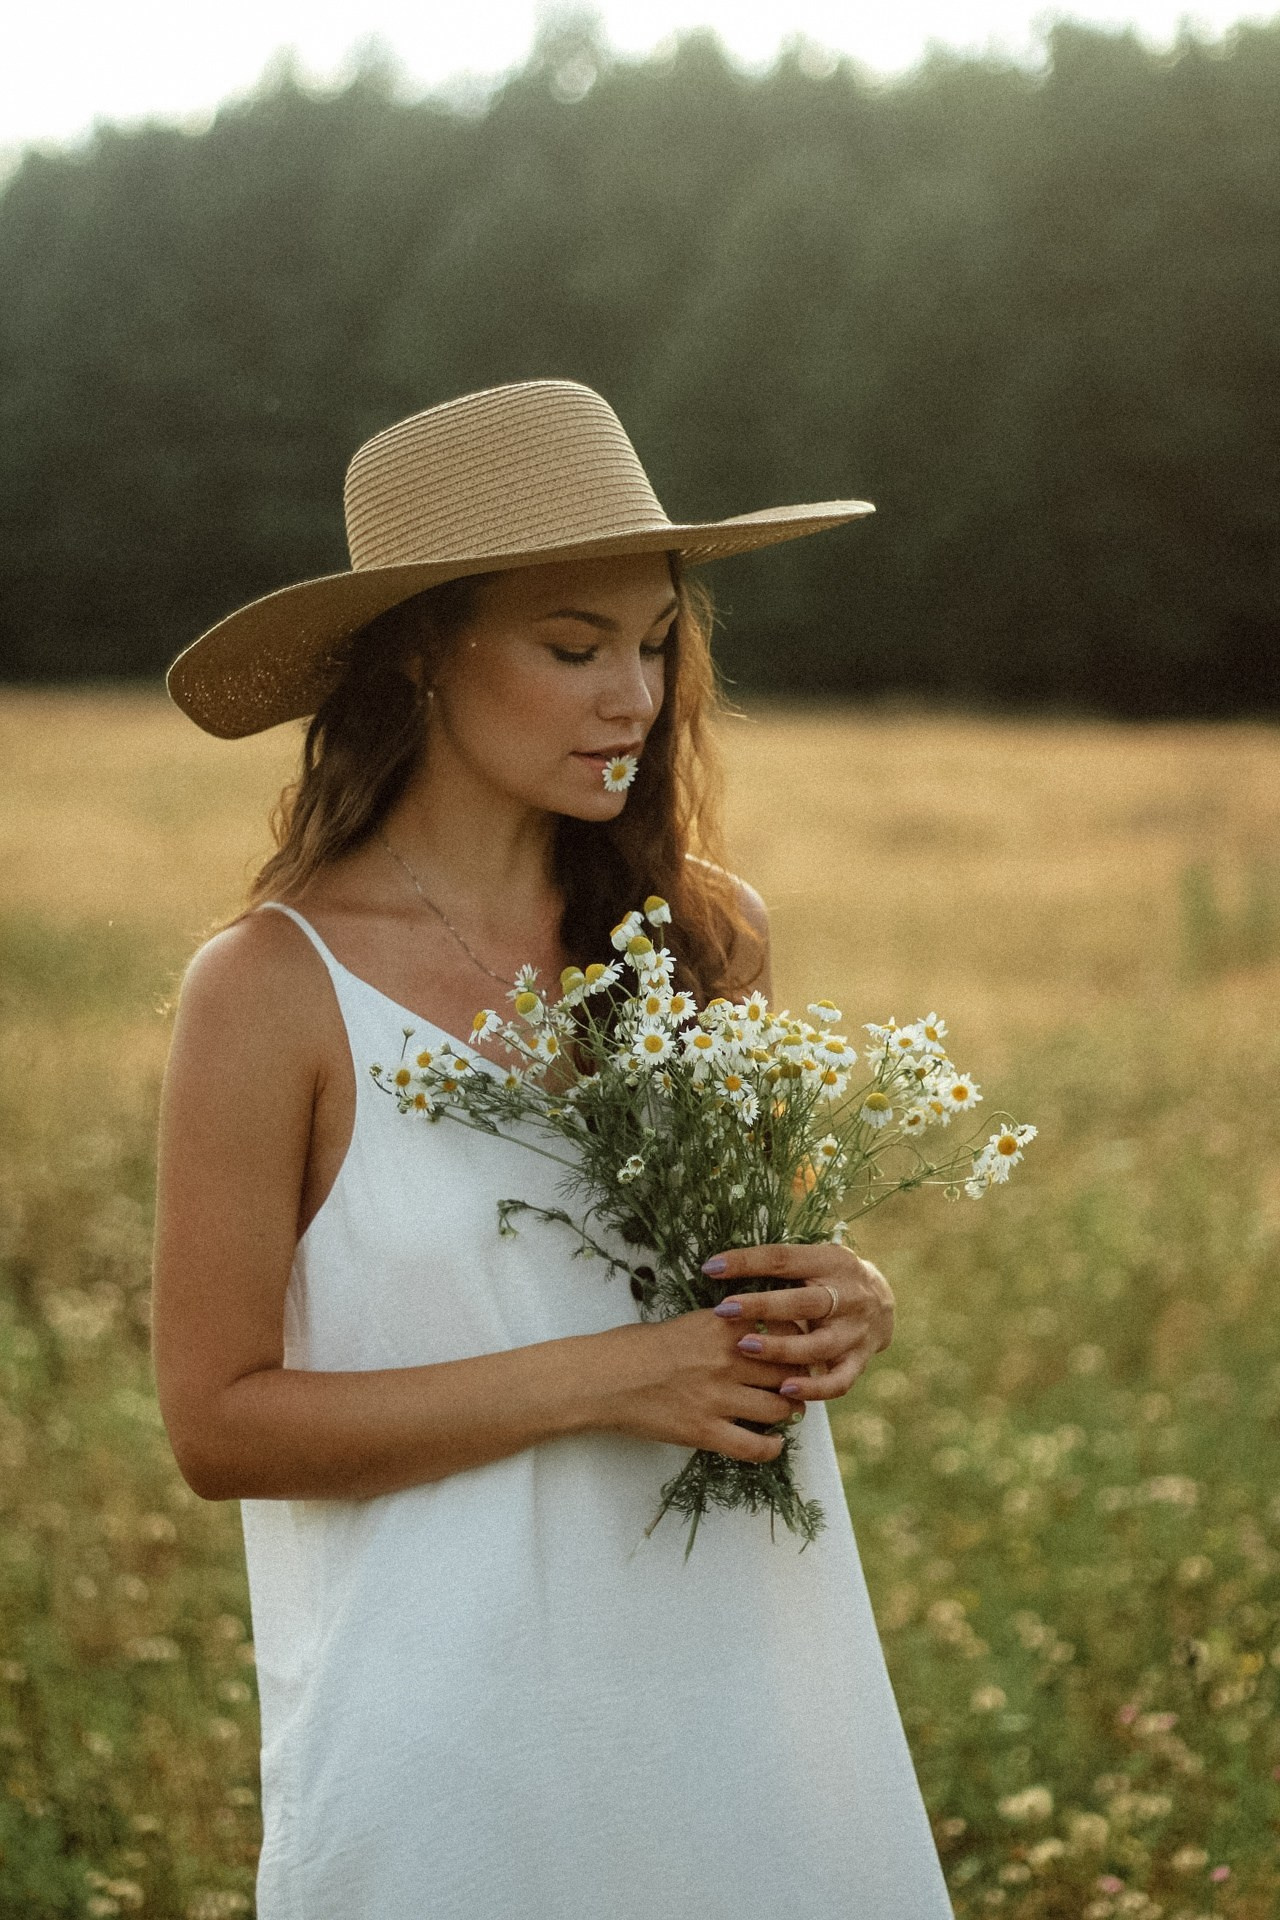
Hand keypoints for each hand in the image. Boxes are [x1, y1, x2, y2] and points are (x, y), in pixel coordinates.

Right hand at [588, 1303, 807, 1463]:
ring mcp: (718, 1397)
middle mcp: (727, 1359)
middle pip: (789, 1370)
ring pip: (779, 1408)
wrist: (603, 1378)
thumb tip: (757, 1338)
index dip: (800, 1340)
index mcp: (723, 1325)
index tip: (800, 1348)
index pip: (785, 1328)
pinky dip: (770, 1449)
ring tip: (786, 1413)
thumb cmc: (636, 1347)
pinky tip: (773, 1445)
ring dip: (789, 1413)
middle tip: (798, 1384)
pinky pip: (754, 1447)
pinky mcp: (705, 1431)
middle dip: (799, 1378)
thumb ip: (724, 1330)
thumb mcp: (687, 1323)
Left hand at [702, 1241, 894, 1403]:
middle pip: (804, 1302)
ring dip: (781, 1349)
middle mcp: (848, 1296)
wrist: (882, 1303)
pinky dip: (813, 1388)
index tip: (711, 1268)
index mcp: (831, 1262)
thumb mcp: (812, 1260)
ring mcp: (855, 1331)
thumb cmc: (828, 1279)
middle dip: (762, 1306)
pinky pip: (838, 1381)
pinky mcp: (859, 1361)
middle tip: (724, 1311)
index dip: (747, 1262)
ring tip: (745, 1348)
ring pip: (818, 1345)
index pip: (785, 1259)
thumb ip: (777, 1265)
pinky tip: (784, 1391)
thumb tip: (719, 1265)